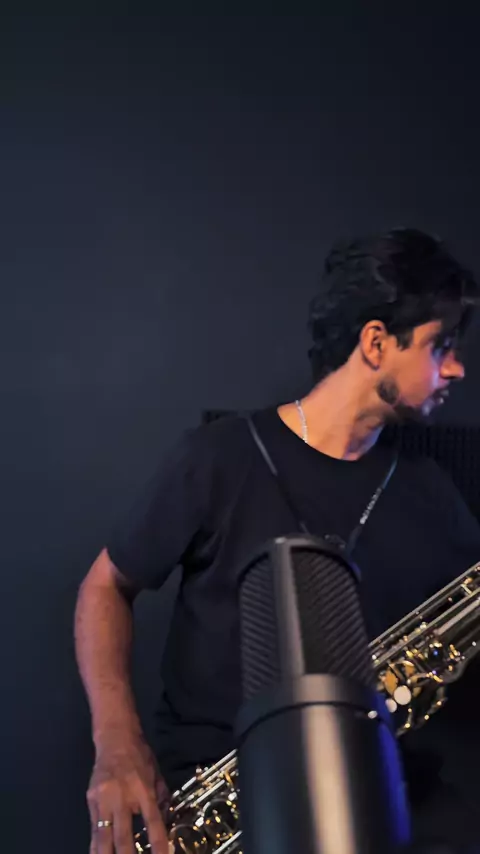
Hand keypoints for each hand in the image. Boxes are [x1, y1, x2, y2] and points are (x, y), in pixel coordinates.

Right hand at [87, 735, 170, 853]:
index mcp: (143, 790)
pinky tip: (96, 853)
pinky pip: (93, 828)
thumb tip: (165, 824)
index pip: (153, 822)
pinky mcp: (91, 800)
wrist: (115, 738)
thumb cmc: (139, 756)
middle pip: (124, 836)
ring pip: (104, 836)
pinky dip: (95, 845)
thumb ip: (161, 800)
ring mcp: (103, 799)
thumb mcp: (156, 776)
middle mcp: (122, 796)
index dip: (159, 843)